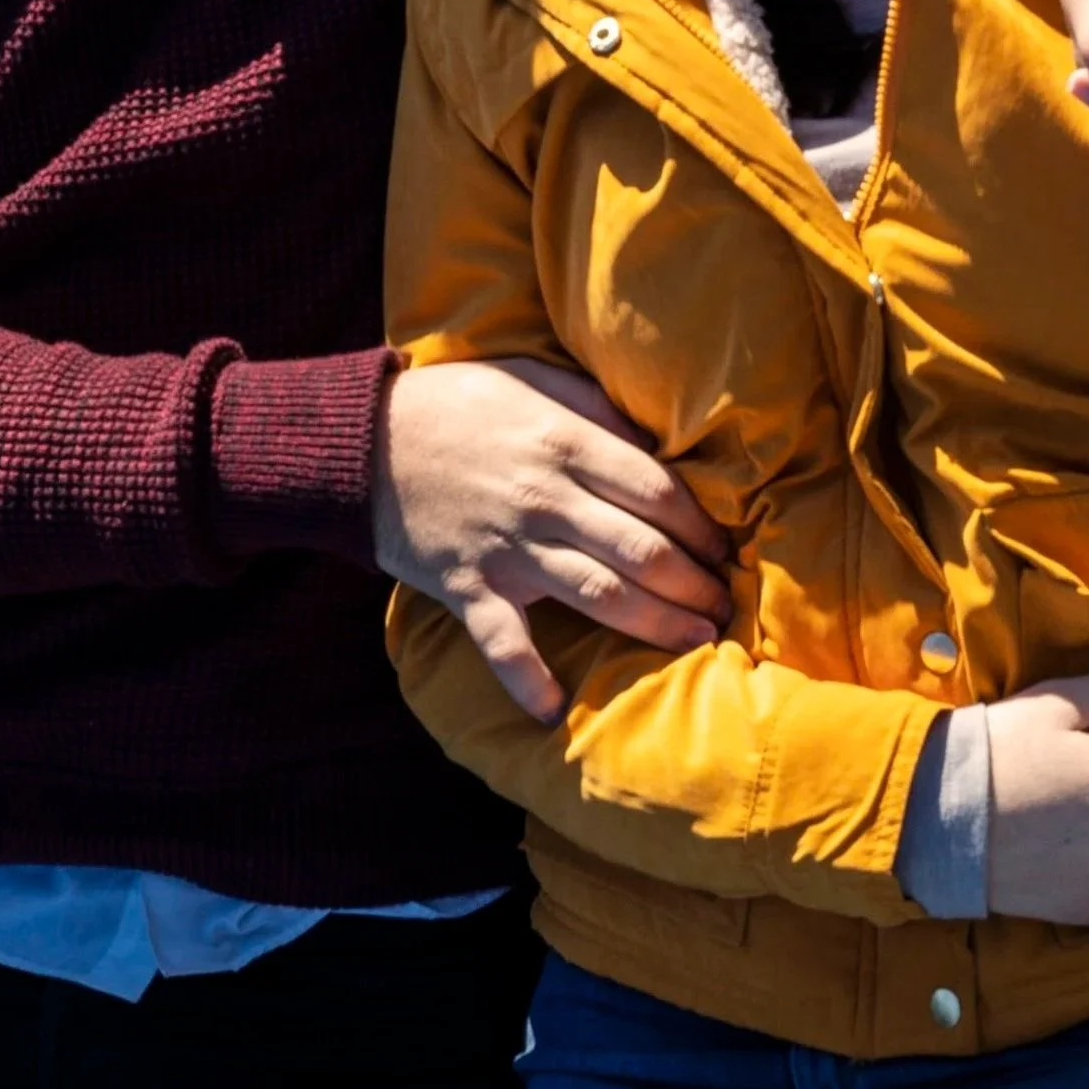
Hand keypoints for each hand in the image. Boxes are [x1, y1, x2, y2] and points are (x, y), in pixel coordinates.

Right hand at [372, 356, 731, 722]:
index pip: (657, 492)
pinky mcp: (466, 586)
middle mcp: (544, 499)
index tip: (724, 548)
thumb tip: (656, 445)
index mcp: (565, 442)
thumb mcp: (533, 379)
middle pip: (641, 550)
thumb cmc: (457, 403)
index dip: (701, 526)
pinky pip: (504, 642)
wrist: (363, 440)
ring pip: (598, 595)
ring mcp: (506, 548)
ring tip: (695, 641)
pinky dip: (528, 680)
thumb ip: (596, 408)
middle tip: (724, 605)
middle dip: (693, 584)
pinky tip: (556, 709)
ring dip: (654, 625)